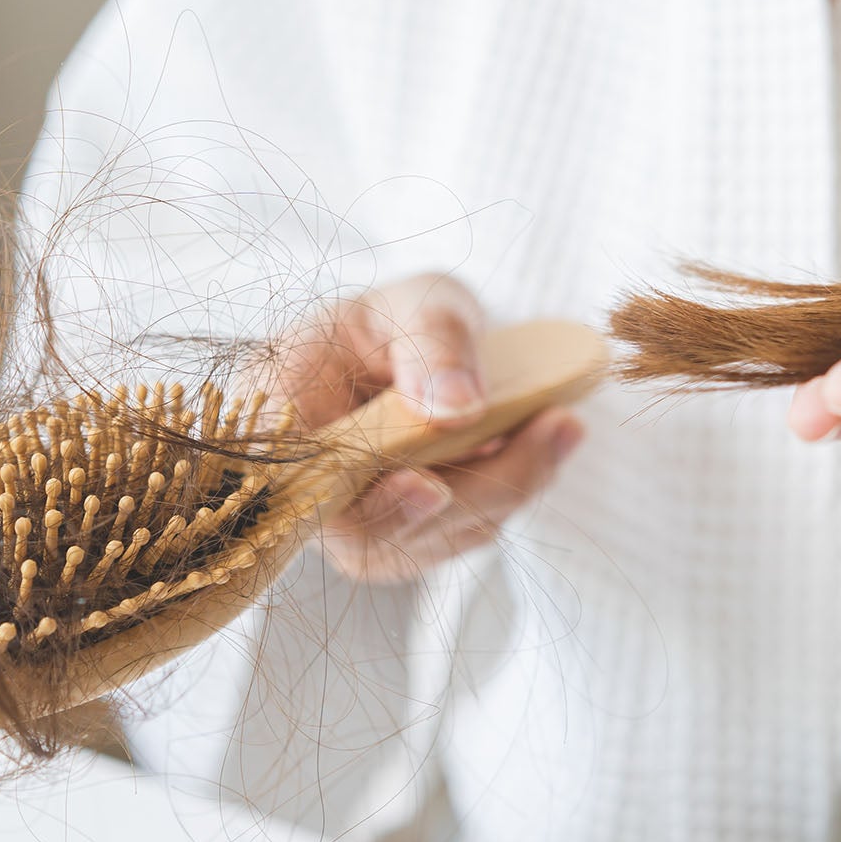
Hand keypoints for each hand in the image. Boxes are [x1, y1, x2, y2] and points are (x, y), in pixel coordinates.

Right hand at [277, 273, 585, 581]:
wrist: (416, 349)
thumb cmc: (400, 318)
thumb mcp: (417, 301)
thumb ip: (432, 341)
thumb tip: (458, 406)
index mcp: (278, 417)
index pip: (298, 486)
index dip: (357, 501)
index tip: (428, 485)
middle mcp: (307, 486)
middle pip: (372, 532)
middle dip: (468, 491)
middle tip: (551, 428)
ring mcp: (357, 522)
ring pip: (427, 539)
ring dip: (505, 488)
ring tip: (562, 424)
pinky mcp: (409, 537)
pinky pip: (462, 532)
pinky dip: (511, 490)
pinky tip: (548, 440)